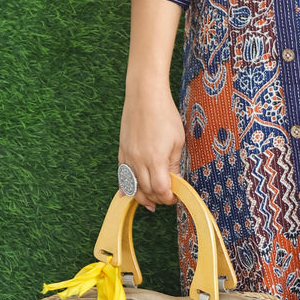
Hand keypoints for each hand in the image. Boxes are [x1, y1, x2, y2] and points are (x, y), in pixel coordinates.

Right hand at [118, 76, 183, 212]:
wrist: (144, 96)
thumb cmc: (164, 114)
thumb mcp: (178, 141)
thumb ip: (174, 164)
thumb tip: (174, 180)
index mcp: (155, 160)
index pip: (160, 190)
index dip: (169, 198)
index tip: (176, 197)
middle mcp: (138, 161)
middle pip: (146, 191)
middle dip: (157, 198)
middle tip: (167, 198)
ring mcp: (128, 156)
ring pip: (132, 185)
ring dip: (142, 196)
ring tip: (150, 203)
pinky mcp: (122, 150)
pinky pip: (122, 174)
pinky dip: (126, 186)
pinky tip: (128, 194)